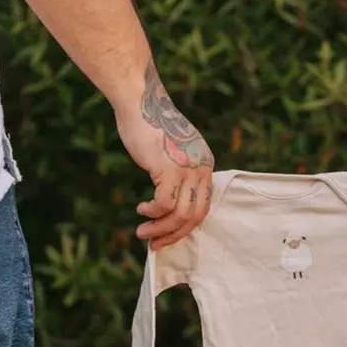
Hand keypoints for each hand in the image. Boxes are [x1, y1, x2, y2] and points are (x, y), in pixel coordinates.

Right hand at [120, 61, 214, 250]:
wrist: (140, 102)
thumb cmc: (149, 126)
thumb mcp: (171, 152)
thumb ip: (176, 174)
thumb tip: (168, 204)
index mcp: (206, 164)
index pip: (202, 205)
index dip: (185, 226)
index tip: (166, 235)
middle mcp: (202, 167)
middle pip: (195, 215)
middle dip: (174, 234)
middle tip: (155, 244)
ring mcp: (188, 168)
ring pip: (180, 214)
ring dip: (160, 229)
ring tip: (143, 233)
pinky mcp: (171, 168)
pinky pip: (165, 204)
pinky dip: (153, 213)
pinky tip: (141, 210)